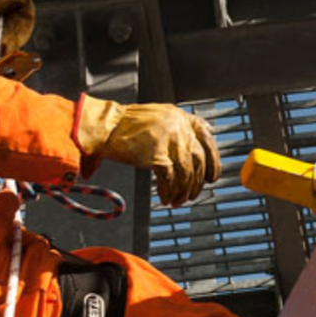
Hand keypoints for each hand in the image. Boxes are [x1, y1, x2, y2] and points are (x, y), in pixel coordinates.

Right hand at [75, 95, 220, 205]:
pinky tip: (165, 197)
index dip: (213, 159)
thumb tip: (202, 133)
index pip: (206, 137)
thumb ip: (179, 126)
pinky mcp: (157, 154)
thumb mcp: (157, 117)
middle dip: (198, 181)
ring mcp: (169, 140)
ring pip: (187, 172)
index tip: (212, 175)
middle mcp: (178, 126)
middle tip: (193, 194)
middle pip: (199, 159)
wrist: (102, 126)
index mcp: (179, 116)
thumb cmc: (122, 125)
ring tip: (177, 200)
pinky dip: (169, 191)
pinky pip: (170, 179)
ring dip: (184, 190)